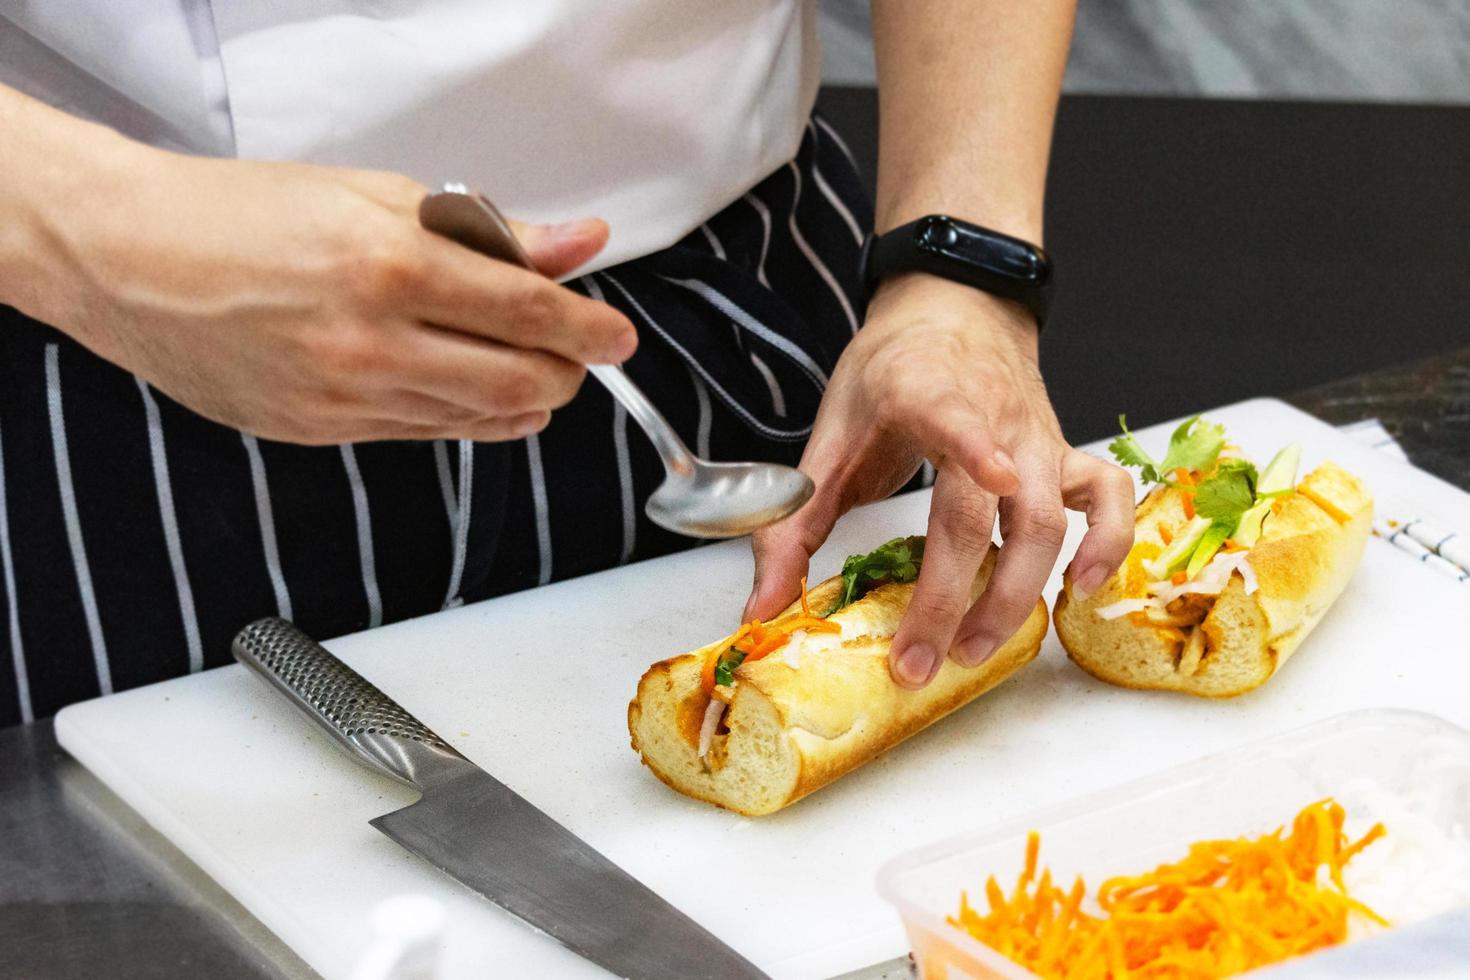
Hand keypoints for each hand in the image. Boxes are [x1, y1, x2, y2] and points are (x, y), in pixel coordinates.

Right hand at [20, 141, 634, 443]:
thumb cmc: (245, 215)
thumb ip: (491, 232)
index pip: (531, 313)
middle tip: (574, 353)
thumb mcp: (376, 196)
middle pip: (520, 384)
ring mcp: (346, 398)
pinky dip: (467, 419)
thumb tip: (578, 244)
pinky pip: (425, 436)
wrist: (133, 261)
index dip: (591, 329)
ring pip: (479, 420)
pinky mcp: (322, 433)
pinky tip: (470, 393)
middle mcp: (373, 342)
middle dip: (566, 373)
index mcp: (392, 266)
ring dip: (524, 400)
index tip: (617, 336)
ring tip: (528, 370)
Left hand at [744, 273, 1133, 687]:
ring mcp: (1038, 439)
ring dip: (1017, 594)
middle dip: (955, 595)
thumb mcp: (830, 435)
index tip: (999, 479)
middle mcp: (994, 418)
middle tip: (919, 660)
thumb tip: (763, 608)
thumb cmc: (889, 374)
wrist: (952, 310)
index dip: (978, 449)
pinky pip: (1109, 499)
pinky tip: (1081, 588)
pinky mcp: (1065, 454)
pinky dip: (1108, 544)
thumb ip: (794, 523)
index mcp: (927, 396)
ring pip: (1050, 520)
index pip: (957, 420)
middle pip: (988, 512)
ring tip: (974, 649)